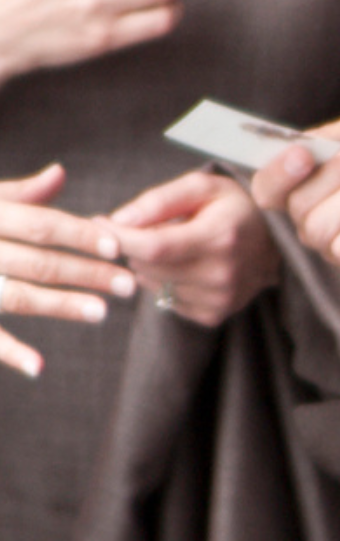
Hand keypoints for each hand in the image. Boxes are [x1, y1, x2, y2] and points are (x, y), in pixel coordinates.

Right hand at [0, 163, 137, 376]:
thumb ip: (16, 194)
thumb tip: (60, 174)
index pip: (40, 223)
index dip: (79, 234)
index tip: (117, 246)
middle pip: (36, 261)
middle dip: (85, 273)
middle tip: (127, 285)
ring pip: (15, 295)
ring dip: (58, 305)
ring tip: (99, 313)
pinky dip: (10, 352)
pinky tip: (38, 367)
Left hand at [103, 169, 273, 326]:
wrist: (278, 241)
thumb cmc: (235, 207)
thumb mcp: (202, 187)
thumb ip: (157, 200)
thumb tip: (117, 220)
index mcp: (219, 237)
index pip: (152, 247)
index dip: (117, 236)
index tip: (100, 222)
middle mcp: (221, 274)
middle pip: (146, 266)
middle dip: (134, 245)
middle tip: (150, 228)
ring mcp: (219, 298)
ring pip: (151, 283)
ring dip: (149, 264)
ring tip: (174, 246)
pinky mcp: (214, 314)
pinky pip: (165, 299)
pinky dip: (164, 282)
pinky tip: (184, 267)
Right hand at [263, 113, 339, 279]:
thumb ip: (330, 137)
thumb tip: (301, 147)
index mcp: (306, 184)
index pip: (267, 189)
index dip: (277, 172)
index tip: (304, 153)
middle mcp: (313, 217)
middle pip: (296, 204)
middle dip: (338, 172)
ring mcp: (337, 243)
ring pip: (319, 226)